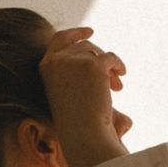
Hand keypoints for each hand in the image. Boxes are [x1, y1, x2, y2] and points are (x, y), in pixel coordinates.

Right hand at [38, 27, 131, 166]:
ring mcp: (75, 60)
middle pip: (84, 46)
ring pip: (98, 51)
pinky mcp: (93, 64)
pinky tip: (121, 78)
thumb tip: (98, 57)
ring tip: (117, 87)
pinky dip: (118, 67)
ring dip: (109, 67)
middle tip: (113, 79)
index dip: (76, 33)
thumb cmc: (77, 122)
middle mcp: (57, 60)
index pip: (60, 39)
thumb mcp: (70, 92)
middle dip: (99, 58)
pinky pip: (111, 58)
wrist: (84, 135)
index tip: (90, 32)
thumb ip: (76, 73)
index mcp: (46, 67)